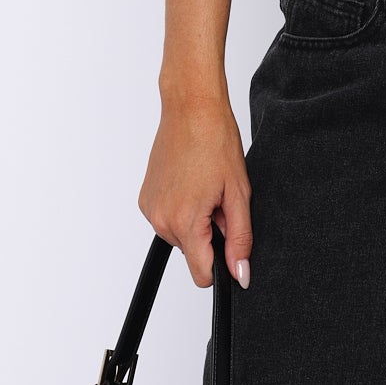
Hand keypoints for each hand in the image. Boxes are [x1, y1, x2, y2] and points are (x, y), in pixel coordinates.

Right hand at [138, 85, 252, 290]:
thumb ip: (239, 239)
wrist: (191, 109)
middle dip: (211, 234)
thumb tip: (240, 274)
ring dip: (197, 222)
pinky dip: (182, 210)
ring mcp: (150, 209)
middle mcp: (160, 220)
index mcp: (185, 222)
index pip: (201, 275)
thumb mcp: (238, 194)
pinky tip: (192, 184)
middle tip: (220, 200)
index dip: (222, 266)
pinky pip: (168, 219)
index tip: (232, 242)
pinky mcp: (145, 199)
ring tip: (206, 189)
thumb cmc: (215, 141)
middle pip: (192, 253)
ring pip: (181, 237)